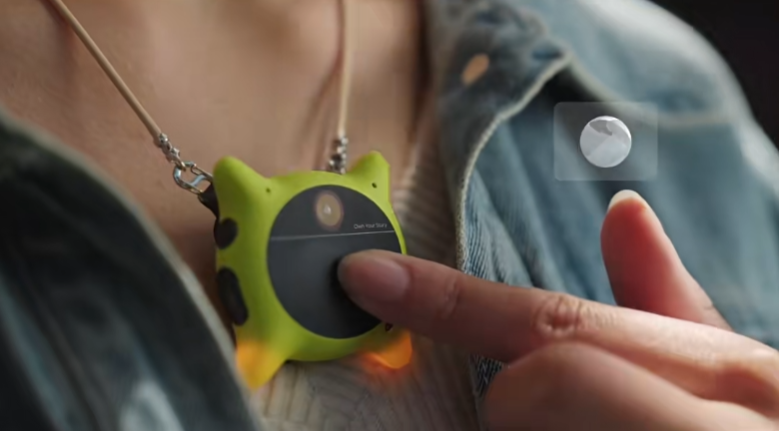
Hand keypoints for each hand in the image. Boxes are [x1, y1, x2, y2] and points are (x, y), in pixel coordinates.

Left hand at [338, 190, 778, 430]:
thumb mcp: (728, 378)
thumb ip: (668, 302)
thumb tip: (624, 209)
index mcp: (726, 373)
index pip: (556, 322)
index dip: (448, 300)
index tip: (367, 274)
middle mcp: (711, 427)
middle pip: (526, 394)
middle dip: (517, 408)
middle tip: (565, 420)